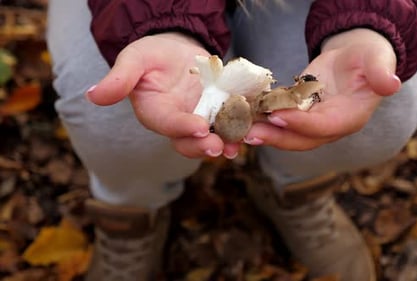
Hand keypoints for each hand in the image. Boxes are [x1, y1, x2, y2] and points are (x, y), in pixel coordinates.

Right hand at [86, 33, 240, 158]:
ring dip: (225, 143)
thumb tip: (93, 95)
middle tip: (220, 147)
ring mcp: (199, 119)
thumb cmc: (152, 54)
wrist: (176, 49)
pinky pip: (228, 124)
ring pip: (211, 138)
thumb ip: (119, 79)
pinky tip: (252, 129)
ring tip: (238, 145)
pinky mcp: (217, 113)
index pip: (166, 124)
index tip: (198, 128)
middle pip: (189, 141)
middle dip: (204, 146)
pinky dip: (240, 128)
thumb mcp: (135, 59)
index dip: (181, 127)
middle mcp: (177, 121)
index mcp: (155, 112)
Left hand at [244, 28, 401, 149]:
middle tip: (249, 133)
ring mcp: (315, 121)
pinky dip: (263, 120)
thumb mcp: (377, 58)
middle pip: (303, 139)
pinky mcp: (301, 113)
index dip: (302, 124)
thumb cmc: (369, 56)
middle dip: (276, 138)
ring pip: (288, 134)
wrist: (357, 58)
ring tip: (239, 129)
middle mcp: (331, 125)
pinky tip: (243, 115)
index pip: (324, 126)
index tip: (277, 116)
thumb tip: (390, 84)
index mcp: (351, 116)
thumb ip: (380, 72)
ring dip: (265, 133)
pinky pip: (281, 121)